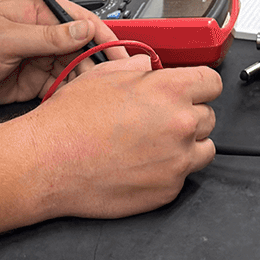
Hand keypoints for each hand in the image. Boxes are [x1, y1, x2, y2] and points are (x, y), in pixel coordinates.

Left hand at [0, 0, 120, 114]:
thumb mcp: (3, 40)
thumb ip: (47, 37)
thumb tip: (83, 29)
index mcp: (35, 11)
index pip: (82, 20)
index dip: (104, 38)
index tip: (121, 57)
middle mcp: (39, 34)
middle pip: (83, 47)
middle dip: (100, 63)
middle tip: (115, 83)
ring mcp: (35, 60)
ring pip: (74, 70)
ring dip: (87, 82)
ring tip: (100, 98)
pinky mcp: (29, 83)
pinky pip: (59, 88)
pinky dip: (70, 96)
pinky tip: (79, 105)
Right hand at [24, 56, 221, 217]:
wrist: (47, 162)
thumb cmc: (69, 122)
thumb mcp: (103, 76)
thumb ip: (137, 69)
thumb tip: (148, 67)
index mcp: (169, 91)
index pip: (212, 82)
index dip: (199, 86)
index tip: (191, 92)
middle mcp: (180, 125)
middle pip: (208, 116)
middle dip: (187, 116)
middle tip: (158, 121)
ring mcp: (177, 161)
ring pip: (203, 149)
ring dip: (186, 146)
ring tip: (153, 145)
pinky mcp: (168, 191)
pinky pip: (182, 177)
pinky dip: (168, 172)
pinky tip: (141, 165)